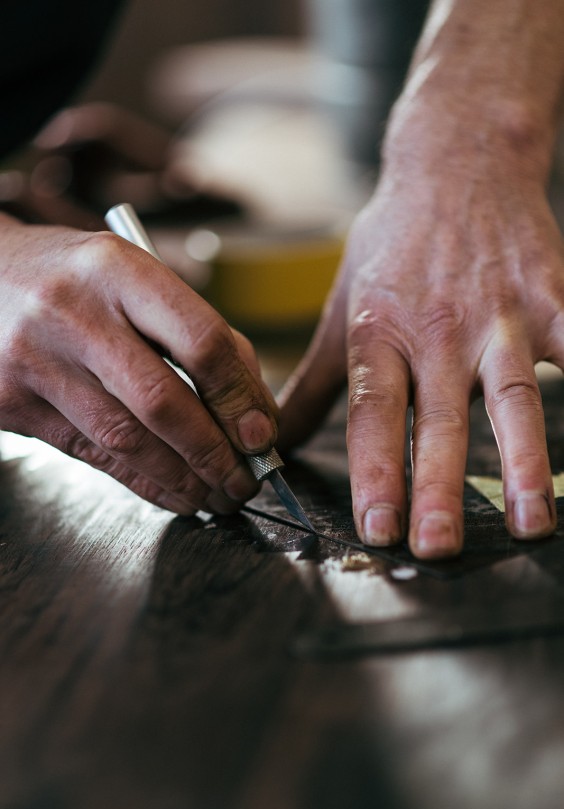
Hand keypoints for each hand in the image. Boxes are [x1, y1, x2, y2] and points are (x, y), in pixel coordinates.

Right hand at [0, 214, 277, 513]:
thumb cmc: (73, 280)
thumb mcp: (134, 278)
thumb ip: (196, 334)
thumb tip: (252, 413)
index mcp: (119, 270)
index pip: (201, 341)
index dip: (240, 399)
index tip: (262, 436)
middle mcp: (73, 313)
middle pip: (164, 402)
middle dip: (215, 455)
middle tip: (245, 482)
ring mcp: (36, 361)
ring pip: (127, 440)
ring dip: (183, 479)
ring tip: (216, 496)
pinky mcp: (12, 403)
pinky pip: (93, 456)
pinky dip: (143, 482)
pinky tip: (174, 493)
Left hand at [278, 158, 561, 558]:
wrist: (455, 164)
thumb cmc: (392, 244)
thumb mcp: (341, 309)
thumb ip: (309, 384)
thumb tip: (270, 440)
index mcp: (382, 335)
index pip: (374, 414)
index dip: (375, 472)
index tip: (378, 528)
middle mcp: (438, 331)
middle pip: (439, 419)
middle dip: (439, 486)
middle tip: (437, 546)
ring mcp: (500, 316)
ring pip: (514, 396)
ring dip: (523, 463)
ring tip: (529, 523)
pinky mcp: (552, 298)